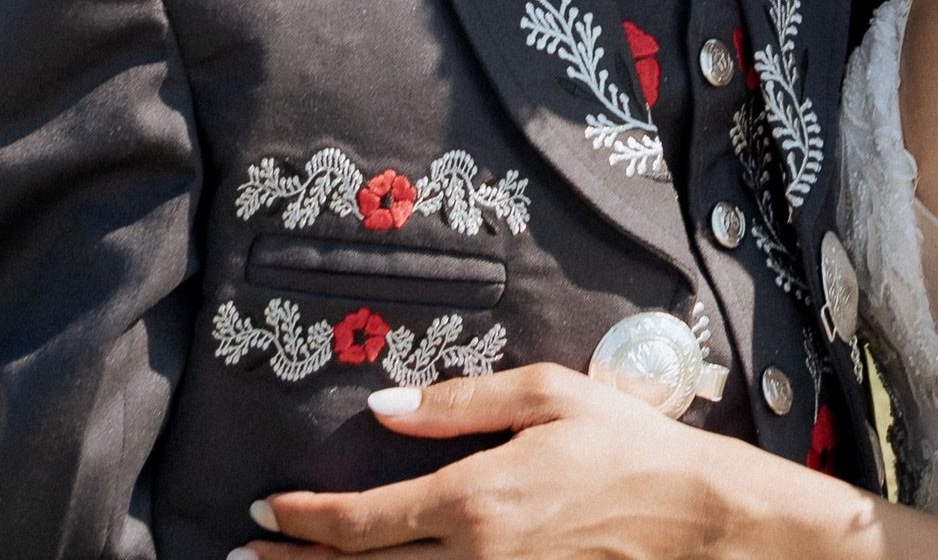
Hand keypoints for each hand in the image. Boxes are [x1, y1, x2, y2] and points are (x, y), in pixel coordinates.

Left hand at [239, 365, 739, 559]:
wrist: (693, 513)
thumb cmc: (624, 442)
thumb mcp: (545, 393)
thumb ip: (459, 402)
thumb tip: (386, 409)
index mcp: (475, 498)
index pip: (363, 522)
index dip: (304, 521)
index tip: (263, 510)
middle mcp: (474, 556)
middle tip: (244, 554)